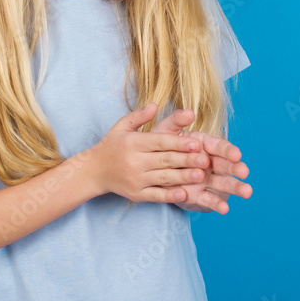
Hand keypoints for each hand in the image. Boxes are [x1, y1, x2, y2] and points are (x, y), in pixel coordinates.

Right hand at [83, 102, 210, 203]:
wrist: (93, 171)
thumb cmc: (112, 146)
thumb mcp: (121, 126)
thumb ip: (139, 116)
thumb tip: (155, 104)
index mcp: (133, 143)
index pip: (159, 142)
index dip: (178, 143)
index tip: (196, 143)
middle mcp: (134, 161)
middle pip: (164, 160)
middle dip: (186, 160)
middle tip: (206, 160)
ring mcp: (135, 179)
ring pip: (163, 178)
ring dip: (183, 177)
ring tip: (200, 175)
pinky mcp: (136, 194)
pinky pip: (155, 195)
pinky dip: (170, 195)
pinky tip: (184, 193)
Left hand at [149, 109, 251, 214]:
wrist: (150, 169)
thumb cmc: (160, 147)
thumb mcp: (165, 132)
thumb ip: (176, 121)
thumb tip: (189, 112)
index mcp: (203, 144)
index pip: (218, 146)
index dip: (228, 150)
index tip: (236, 154)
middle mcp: (208, 162)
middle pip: (225, 164)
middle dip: (235, 168)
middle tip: (244, 172)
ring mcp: (205, 180)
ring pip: (222, 183)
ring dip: (235, 187)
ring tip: (247, 192)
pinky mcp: (198, 196)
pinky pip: (208, 200)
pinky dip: (216, 204)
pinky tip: (225, 209)